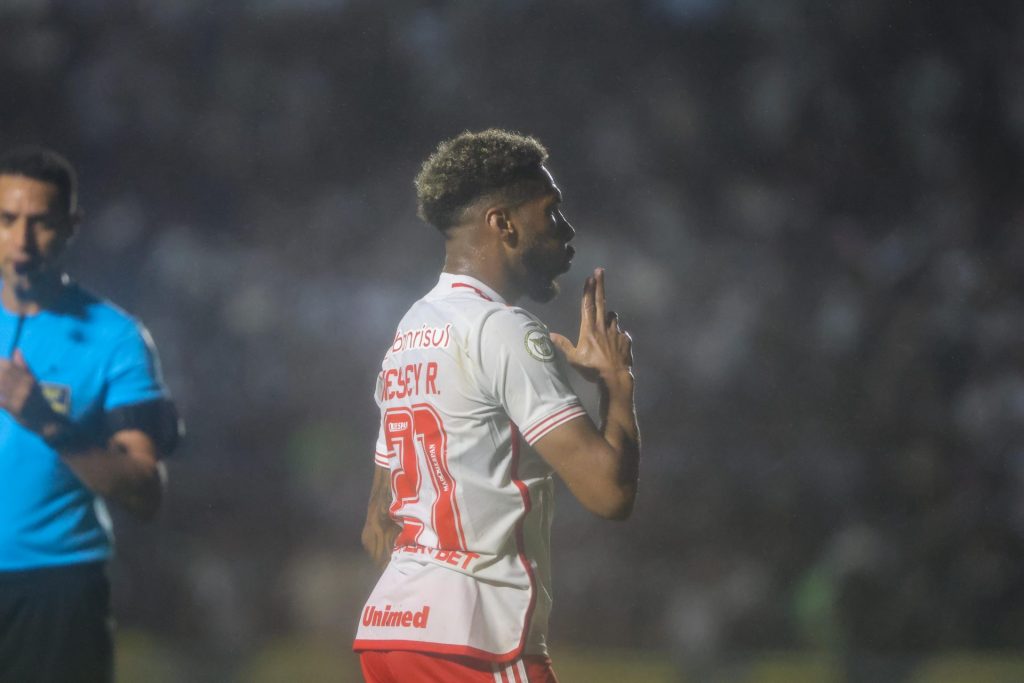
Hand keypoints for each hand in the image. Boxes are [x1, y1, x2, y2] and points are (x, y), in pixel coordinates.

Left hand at [0, 349, 58, 432]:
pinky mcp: (16, 409)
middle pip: (2, 375)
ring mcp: (20, 397)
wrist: (49, 421)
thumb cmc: (38, 401)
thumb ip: (24, 367)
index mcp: (28, 377)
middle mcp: (25, 385)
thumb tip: (16, 350)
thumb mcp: (33, 382)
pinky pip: (0, 401)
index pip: (7, 365)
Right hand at [550, 268, 633, 385]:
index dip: (588, 291)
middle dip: (599, 285)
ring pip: (613, 317)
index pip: (588, 306)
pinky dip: (618, 334)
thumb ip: (563, 344)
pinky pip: (621, 333)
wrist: (615, 377)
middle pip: (601, 302)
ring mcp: (616, 332)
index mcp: (589, 329)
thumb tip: (549, 334)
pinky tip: (615, 343)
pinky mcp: (626, 339)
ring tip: (606, 320)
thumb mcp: (573, 359)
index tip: (589, 277)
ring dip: (609, 315)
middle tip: (600, 270)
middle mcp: (603, 326)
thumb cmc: (591, 368)